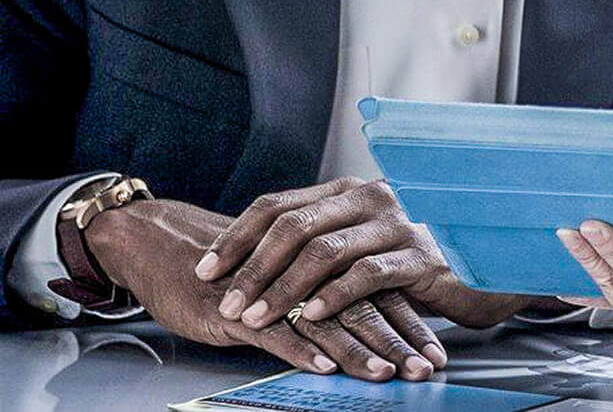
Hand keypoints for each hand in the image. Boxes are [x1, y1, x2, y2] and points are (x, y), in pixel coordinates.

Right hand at [86, 197, 436, 380]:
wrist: (169, 246)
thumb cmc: (240, 268)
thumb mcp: (294, 275)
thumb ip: (335, 293)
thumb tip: (385, 322)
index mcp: (330, 253)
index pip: (382, 291)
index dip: (411, 324)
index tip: (436, 355)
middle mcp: (309, 265)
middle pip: (364, 304)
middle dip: (397, 340)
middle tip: (422, 369)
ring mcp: (275, 286)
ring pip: (327, 318)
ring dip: (358, 349)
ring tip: (384, 373)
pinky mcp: (241, 306)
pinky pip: (276, 329)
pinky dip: (302, 349)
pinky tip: (323, 366)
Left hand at [196, 176, 526, 331]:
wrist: (489, 264)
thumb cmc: (420, 260)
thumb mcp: (365, 244)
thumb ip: (324, 243)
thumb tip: (258, 264)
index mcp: (350, 192)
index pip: (278, 204)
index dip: (237, 236)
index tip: (205, 269)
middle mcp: (372, 198)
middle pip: (294, 225)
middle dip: (250, 266)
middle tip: (224, 298)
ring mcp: (399, 224)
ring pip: (323, 251)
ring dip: (281, 287)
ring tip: (255, 316)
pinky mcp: (421, 257)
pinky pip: (365, 274)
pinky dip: (330, 296)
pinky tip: (308, 317)